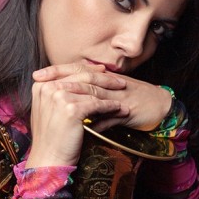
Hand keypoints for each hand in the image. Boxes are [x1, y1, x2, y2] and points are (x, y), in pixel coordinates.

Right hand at [25, 63, 126, 167]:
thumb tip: (78, 80)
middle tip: (120, 82)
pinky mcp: (71, 109)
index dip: (89, 69)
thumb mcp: (49, 109)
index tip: (103, 71)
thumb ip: (59, 92)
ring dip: (111, 93)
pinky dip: (111, 106)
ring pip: (92, 90)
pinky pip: (97, 104)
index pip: (69, 70)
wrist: (48, 158)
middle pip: (82, 77)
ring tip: (124, 96)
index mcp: (42, 85)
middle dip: (104, 78)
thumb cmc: (52, 137)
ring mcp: (59, 97)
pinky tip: (120, 108)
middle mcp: (49, 88)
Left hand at [31, 64, 173, 132]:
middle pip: (83, 79)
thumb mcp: (108, 95)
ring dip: (78, 100)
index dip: (57, 71)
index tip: (37, 75)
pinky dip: (100, 123)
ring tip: (60, 104)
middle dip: (61, 80)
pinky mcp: (130, 111)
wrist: (160, 106)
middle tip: (41, 83)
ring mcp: (120, 97)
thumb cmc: (132, 100)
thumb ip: (89, 95)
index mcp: (104, 79)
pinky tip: (87, 128)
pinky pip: (113, 118)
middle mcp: (110, 84)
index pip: (77, 70)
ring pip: (97, 95)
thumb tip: (64, 95)